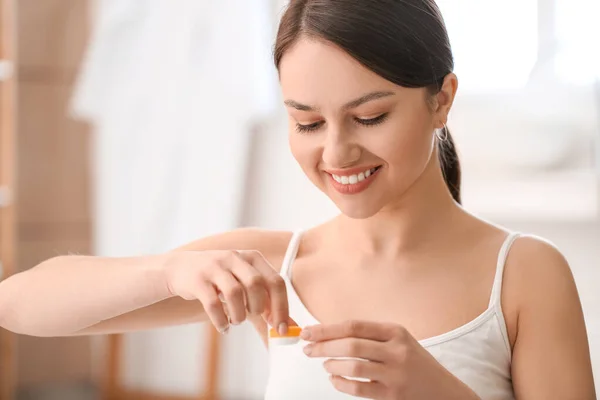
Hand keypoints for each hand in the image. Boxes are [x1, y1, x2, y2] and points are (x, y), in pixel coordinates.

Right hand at [163, 250, 290, 333]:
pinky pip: (213, 304)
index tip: (280, 329)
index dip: (281, 307)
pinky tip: (223, 326)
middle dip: (258, 308)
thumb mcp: (243, 282)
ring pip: (235, 294)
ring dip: (238, 315)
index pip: (276, 281)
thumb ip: (266, 302)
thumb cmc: (220, 279)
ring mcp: (215, 267)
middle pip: (256, 284)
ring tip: (235, 321)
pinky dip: (221, 321)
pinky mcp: (198, 280)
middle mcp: (235, 258)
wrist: (180, 268)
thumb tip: (288, 325)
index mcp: (252, 257)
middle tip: (252, 317)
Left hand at [301, 320, 479, 399]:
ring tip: (325, 364)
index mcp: (395, 332)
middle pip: (350, 344)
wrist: (444, 391)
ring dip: (331, 365)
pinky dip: (341, 384)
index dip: (327, 329)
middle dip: (323, 346)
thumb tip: (329, 334)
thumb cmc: (415, 363)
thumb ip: (371, 336)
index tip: (308, 332)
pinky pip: (359, 389)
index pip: (354, 326)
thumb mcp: (399, 341)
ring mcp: (395, 374)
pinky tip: (335, 380)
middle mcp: (396, 350)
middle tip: (308, 349)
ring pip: (353, 366)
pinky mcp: (393, 395)